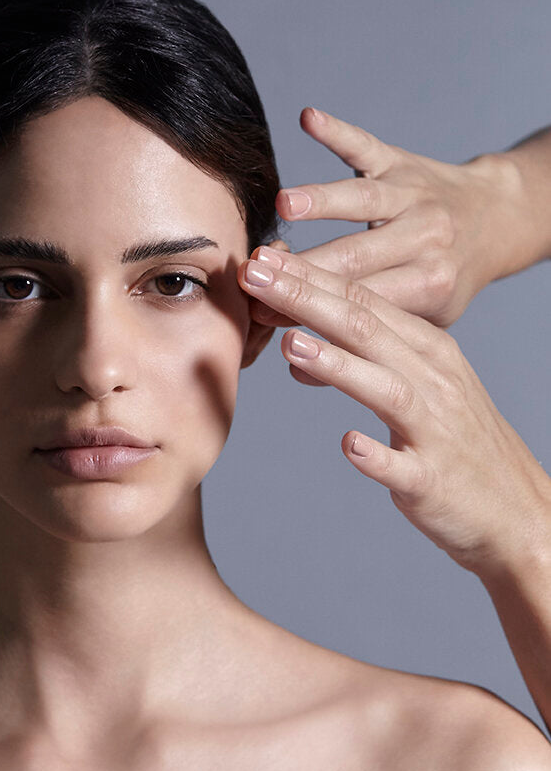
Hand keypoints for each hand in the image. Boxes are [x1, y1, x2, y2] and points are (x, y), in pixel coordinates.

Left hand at [237, 244, 550, 576]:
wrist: (515, 510)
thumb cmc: (454, 441)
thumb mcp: (420, 382)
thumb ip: (367, 355)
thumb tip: (297, 334)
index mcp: (429, 350)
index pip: (363, 302)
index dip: (310, 278)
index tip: (259, 260)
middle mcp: (434, 380)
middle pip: (366, 329)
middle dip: (307, 301)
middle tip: (255, 279)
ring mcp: (435, 431)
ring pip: (386, 388)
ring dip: (337, 366)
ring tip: (290, 345)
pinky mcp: (433, 480)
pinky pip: (403, 466)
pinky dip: (376, 455)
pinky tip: (348, 444)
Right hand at [274, 108, 520, 326]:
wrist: (494, 219)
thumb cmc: (445, 277)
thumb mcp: (423, 321)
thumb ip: (364, 342)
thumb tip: (298, 366)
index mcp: (429, 284)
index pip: (360, 301)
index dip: (308, 308)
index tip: (260, 314)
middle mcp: (424, 239)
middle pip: (354, 256)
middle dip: (300, 266)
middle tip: (251, 273)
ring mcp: (412, 196)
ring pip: (364, 200)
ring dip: (323, 199)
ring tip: (284, 205)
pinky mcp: (401, 161)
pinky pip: (366, 146)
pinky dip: (338, 132)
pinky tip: (310, 119)